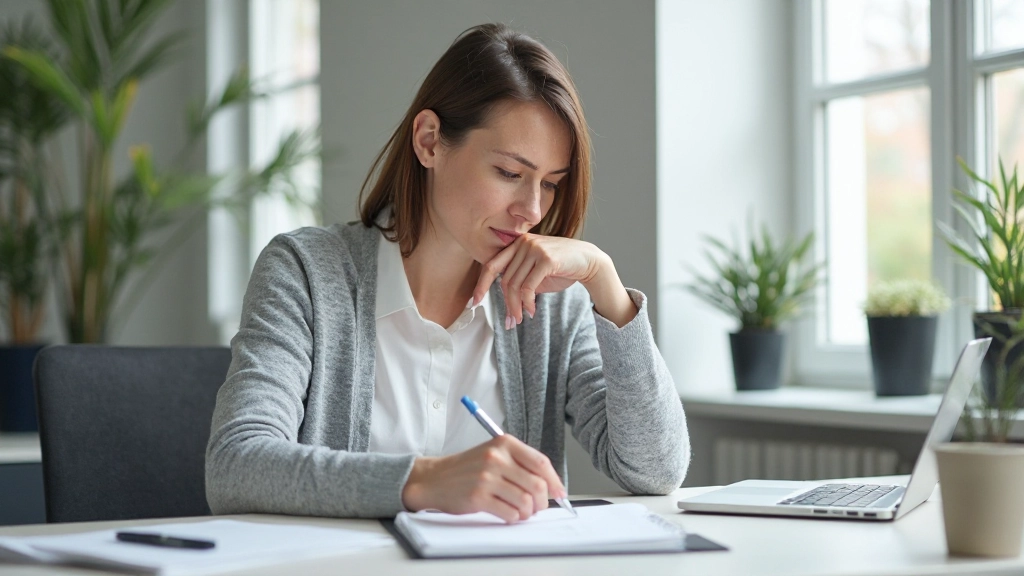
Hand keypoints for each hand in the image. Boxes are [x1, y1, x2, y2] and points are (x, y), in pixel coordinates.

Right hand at [401, 435, 565, 522]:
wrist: (435, 478)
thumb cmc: (468, 469)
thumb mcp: (494, 454)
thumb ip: (520, 464)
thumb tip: (550, 486)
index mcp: (504, 443)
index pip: (540, 462)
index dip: (554, 481)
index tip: (559, 493)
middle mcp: (496, 457)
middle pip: (537, 484)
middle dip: (542, 501)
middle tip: (537, 507)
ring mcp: (486, 477)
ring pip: (525, 501)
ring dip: (528, 512)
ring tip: (521, 512)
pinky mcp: (478, 497)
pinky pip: (510, 513)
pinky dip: (514, 518)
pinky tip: (508, 514)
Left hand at [472, 234, 606, 326]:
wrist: (588, 261)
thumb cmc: (561, 269)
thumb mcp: (535, 273)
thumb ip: (518, 279)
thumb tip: (503, 299)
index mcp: (517, 243)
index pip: (492, 265)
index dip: (481, 285)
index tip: (474, 302)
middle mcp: (524, 242)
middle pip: (505, 280)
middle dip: (507, 304)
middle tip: (511, 321)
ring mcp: (534, 248)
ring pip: (515, 285)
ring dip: (517, 307)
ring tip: (521, 319)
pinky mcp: (546, 258)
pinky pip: (528, 287)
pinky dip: (527, 302)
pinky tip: (532, 310)